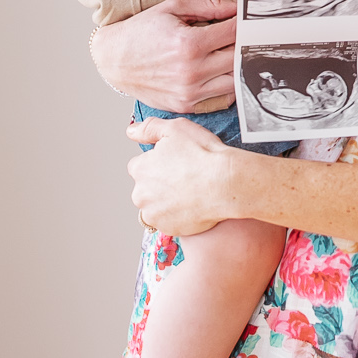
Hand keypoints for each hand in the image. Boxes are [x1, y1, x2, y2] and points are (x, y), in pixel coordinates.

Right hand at [91, 0, 237, 110]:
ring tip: (234, 54)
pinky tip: (224, 72)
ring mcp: (189, 91)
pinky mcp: (185, 104)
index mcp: (189, 43)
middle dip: (245, 45)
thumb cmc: (141, 31)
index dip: (246, 24)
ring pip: (234, 81)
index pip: (234, 33)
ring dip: (239, 67)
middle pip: (239, 58)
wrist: (113, 60)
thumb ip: (208, 6)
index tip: (250, 20)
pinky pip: (221, 98)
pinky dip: (228, 85)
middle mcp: (191, 71)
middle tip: (248, 37)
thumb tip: (237, 6)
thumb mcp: (172, 9)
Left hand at [128, 114, 238, 235]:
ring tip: (189, 192)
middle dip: (159, 184)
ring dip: (166, 201)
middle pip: (145, 188)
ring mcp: (154, 215)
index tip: (173, 162)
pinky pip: (169, 221)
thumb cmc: (203, 155)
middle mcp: (141, 195)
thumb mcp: (175, 128)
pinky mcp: (169, 229)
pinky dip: (178, 215)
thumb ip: (149, 128)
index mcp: (140, 169)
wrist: (226, 183)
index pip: (139, 166)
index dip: (157, 162)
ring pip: (156, 207)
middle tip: (184, 176)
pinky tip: (193, 204)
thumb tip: (131, 131)